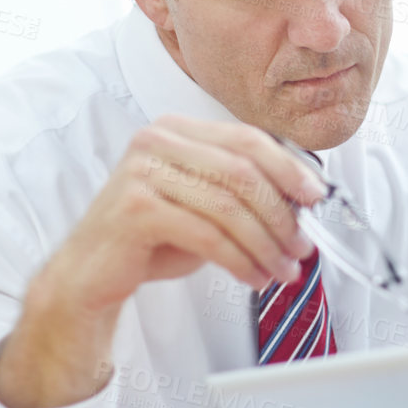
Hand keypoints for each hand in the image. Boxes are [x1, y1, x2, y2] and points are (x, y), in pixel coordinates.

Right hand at [0, 115, 326, 407]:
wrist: (91, 273)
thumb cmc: (154, 237)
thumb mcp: (206, 204)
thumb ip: (245, 191)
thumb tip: (304, 200)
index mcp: (178, 129)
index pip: (247, 139)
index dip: (289, 168)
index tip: (316, 197)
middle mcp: (156, 140)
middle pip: (243, 171)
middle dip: (282, 214)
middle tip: (303, 247)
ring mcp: (141, 171)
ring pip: (229, 207)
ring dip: (266, 244)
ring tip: (283, 270)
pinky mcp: (135, 208)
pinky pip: (208, 235)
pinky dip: (241, 260)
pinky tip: (254, 278)